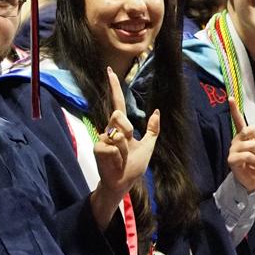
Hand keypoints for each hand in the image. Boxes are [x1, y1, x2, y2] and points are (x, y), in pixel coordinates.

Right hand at [91, 67, 159, 229]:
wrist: (123, 183)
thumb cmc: (133, 166)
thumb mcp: (148, 146)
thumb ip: (153, 130)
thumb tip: (157, 111)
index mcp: (121, 127)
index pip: (118, 103)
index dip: (114, 87)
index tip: (110, 71)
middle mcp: (109, 129)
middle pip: (119, 115)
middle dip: (127, 130)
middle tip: (128, 144)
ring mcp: (102, 138)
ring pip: (119, 134)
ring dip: (125, 150)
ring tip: (121, 159)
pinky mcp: (97, 148)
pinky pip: (113, 147)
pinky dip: (119, 158)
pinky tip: (115, 164)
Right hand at [226, 97, 254, 191]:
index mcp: (244, 136)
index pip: (239, 120)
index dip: (234, 109)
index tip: (231, 98)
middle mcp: (237, 141)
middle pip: (250, 129)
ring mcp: (233, 150)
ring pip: (252, 144)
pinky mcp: (232, 159)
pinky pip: (248, 155)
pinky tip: (253, 166)